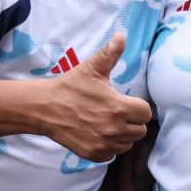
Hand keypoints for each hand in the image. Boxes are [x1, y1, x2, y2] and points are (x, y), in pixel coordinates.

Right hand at [43, 33, 151, 160]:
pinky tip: (100, 134)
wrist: (45, 107)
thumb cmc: (70, 86)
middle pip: (140, 130)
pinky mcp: (93, 154)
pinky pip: (113, 154)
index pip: (145, 113)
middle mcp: (113, 129)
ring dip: (122, 135)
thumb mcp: (91, 68)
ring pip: (127, 144)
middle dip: (132, 121)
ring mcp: (103, 143)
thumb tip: (121, 36)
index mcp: (118, 107)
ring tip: (108, 122)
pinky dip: (109, 146)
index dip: (138, 107)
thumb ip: (110, 53)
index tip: (126, 102)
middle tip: (117, 112)